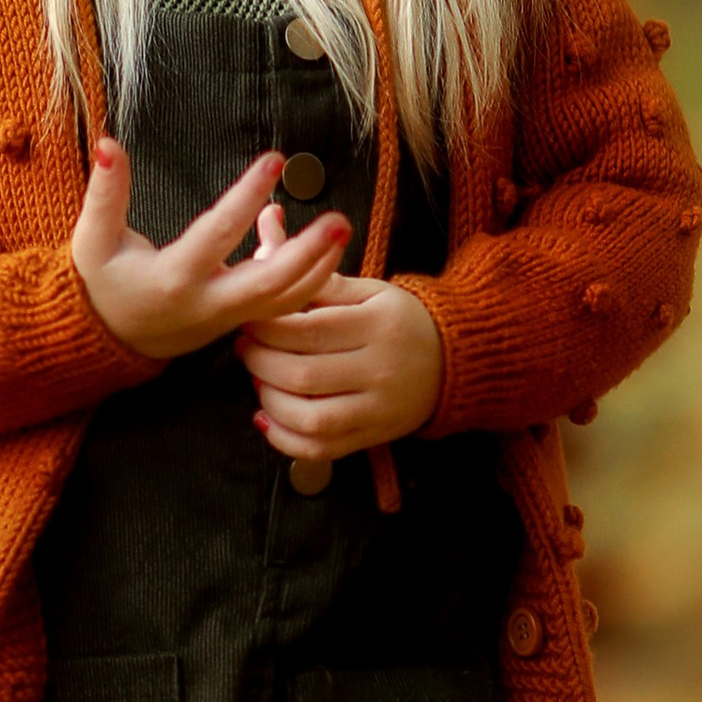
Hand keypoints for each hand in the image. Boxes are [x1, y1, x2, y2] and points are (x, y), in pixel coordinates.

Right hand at [71, 140, 349, 361]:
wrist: (110, 342)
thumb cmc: (102, 285)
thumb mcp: (92, 240)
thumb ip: (104, 193)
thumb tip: (109, 144)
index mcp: (173, 279)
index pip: (218, 233)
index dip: (246, 196)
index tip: (275, 160)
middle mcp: (207, 303)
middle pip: (268, 283)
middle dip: (307, 253)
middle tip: (338, 219)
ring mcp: (228, 318)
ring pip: (285, 300)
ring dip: (320, 268)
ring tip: (342, 231)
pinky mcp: (239, 322)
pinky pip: (282, 305)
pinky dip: (308, 281)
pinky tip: (324, 248)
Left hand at [236, 271, 444, 461]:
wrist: (456, 362)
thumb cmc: (403, 321)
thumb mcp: (372, 292)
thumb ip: (321, 283)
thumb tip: (269, 251)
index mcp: (378, 325)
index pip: (308, 330)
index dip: (266, 328)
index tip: (248, 319)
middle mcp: (379, 370)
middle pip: (302, 375)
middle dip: (260, 362)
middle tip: (245, 347)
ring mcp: (377, 410)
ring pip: (310, 418)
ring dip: (270, 401)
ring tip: (258, 379)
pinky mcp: (372, 437)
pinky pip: (321, 449)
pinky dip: (285, 439)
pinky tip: (267, 418)